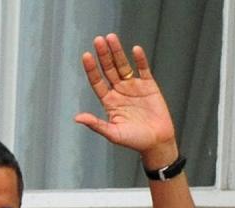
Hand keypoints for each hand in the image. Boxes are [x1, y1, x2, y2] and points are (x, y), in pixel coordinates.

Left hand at [75, 33, 177, 166]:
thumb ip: (96, 124)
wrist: (157, 142)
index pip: (97, 82)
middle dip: (103, 55)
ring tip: (111, 37)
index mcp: (109, 101)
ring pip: (124, 66)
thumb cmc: (134, 141)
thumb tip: (77, 118)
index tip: (86, 56)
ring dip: (117, 52)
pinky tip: (135, 50)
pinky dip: (140, 60)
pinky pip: (143, 70)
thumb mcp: (112, 133)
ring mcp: (134, 87)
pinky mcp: (149, 86)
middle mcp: (119, 91)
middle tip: (98, 40)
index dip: (92, 69)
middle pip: (109, 69)